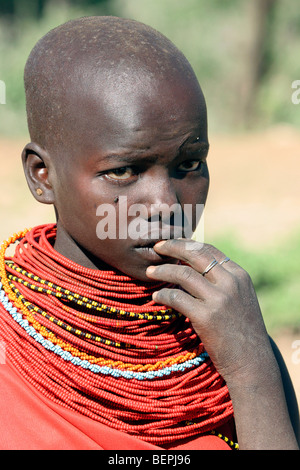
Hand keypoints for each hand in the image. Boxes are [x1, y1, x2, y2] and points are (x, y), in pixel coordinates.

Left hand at [146, 239, 274, 385]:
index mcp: (239, 275)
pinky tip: (157, 296)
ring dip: (162, 270)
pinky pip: (176, 297)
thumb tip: (195, 268)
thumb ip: (224, 282)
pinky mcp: (206, 317)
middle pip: (194, 255)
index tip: (171, 244)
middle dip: (172, 247)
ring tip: (149, 272)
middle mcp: (230, 283)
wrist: (252, 363)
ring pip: (182, 274)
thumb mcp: (242, 299)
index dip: (187, 244)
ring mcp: (218, 300)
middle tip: (156, 248)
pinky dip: (163, 294)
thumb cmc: (243, 332)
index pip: (209, 250)